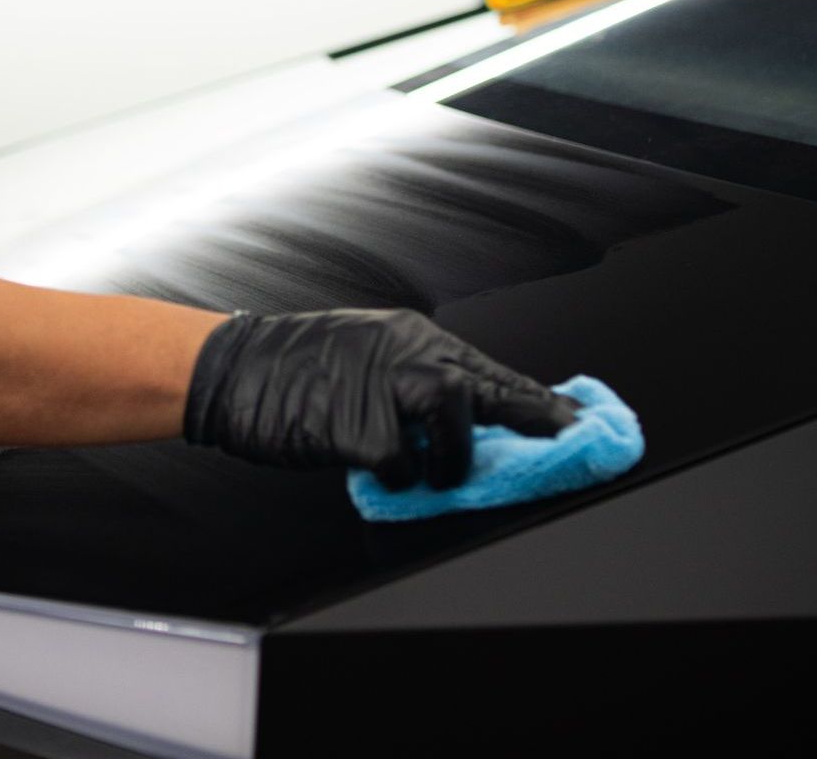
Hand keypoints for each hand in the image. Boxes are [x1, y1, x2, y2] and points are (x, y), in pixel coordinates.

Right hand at [182, 309, 579, 489]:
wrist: (234, 372)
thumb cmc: (295, 370)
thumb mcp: (366, 359)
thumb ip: (416, 382)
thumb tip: (472, 420)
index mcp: (410, 337)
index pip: (490, 371)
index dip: (539, 402)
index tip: (581, 424)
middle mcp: (403, 352)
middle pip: (485, 391)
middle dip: (532, 426)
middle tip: (564, 448)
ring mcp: (380, 385)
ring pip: (453, 426)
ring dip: (449, 462)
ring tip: (427, 473)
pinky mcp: (356, 425)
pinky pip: (400, 466)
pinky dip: (394, 479)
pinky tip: (373, 471)